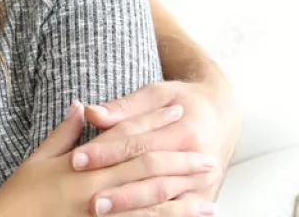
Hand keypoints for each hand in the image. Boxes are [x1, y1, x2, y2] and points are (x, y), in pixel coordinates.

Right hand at [0, 102, 218, 216]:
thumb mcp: (39, 158)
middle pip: (146, 165)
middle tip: (208, 157)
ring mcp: (101, 210)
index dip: (151, 120)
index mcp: (81, 161)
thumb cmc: (22, 192)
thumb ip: (64, 133)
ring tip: (209, 196)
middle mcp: (95, 184)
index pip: (124, 134)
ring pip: (151, 200)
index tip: (175, 110)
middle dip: (179, 160)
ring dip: (183, 197)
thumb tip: (83, 107)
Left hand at [71, 81, 240, 210]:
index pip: (137, 145)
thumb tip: (90, 113)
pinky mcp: (203, 198)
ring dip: (135, 210)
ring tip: (104, 215)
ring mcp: (203, 183)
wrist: (222, 116)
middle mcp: (197, 160)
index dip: (106, 152)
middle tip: (89, 201)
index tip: (76, 160)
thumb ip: (124, 107)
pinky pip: (177, 213)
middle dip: (120, 191)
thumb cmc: (184, 102)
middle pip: (151, 178)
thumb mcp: (157, 94)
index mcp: (184, 132)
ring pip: (164, 200)